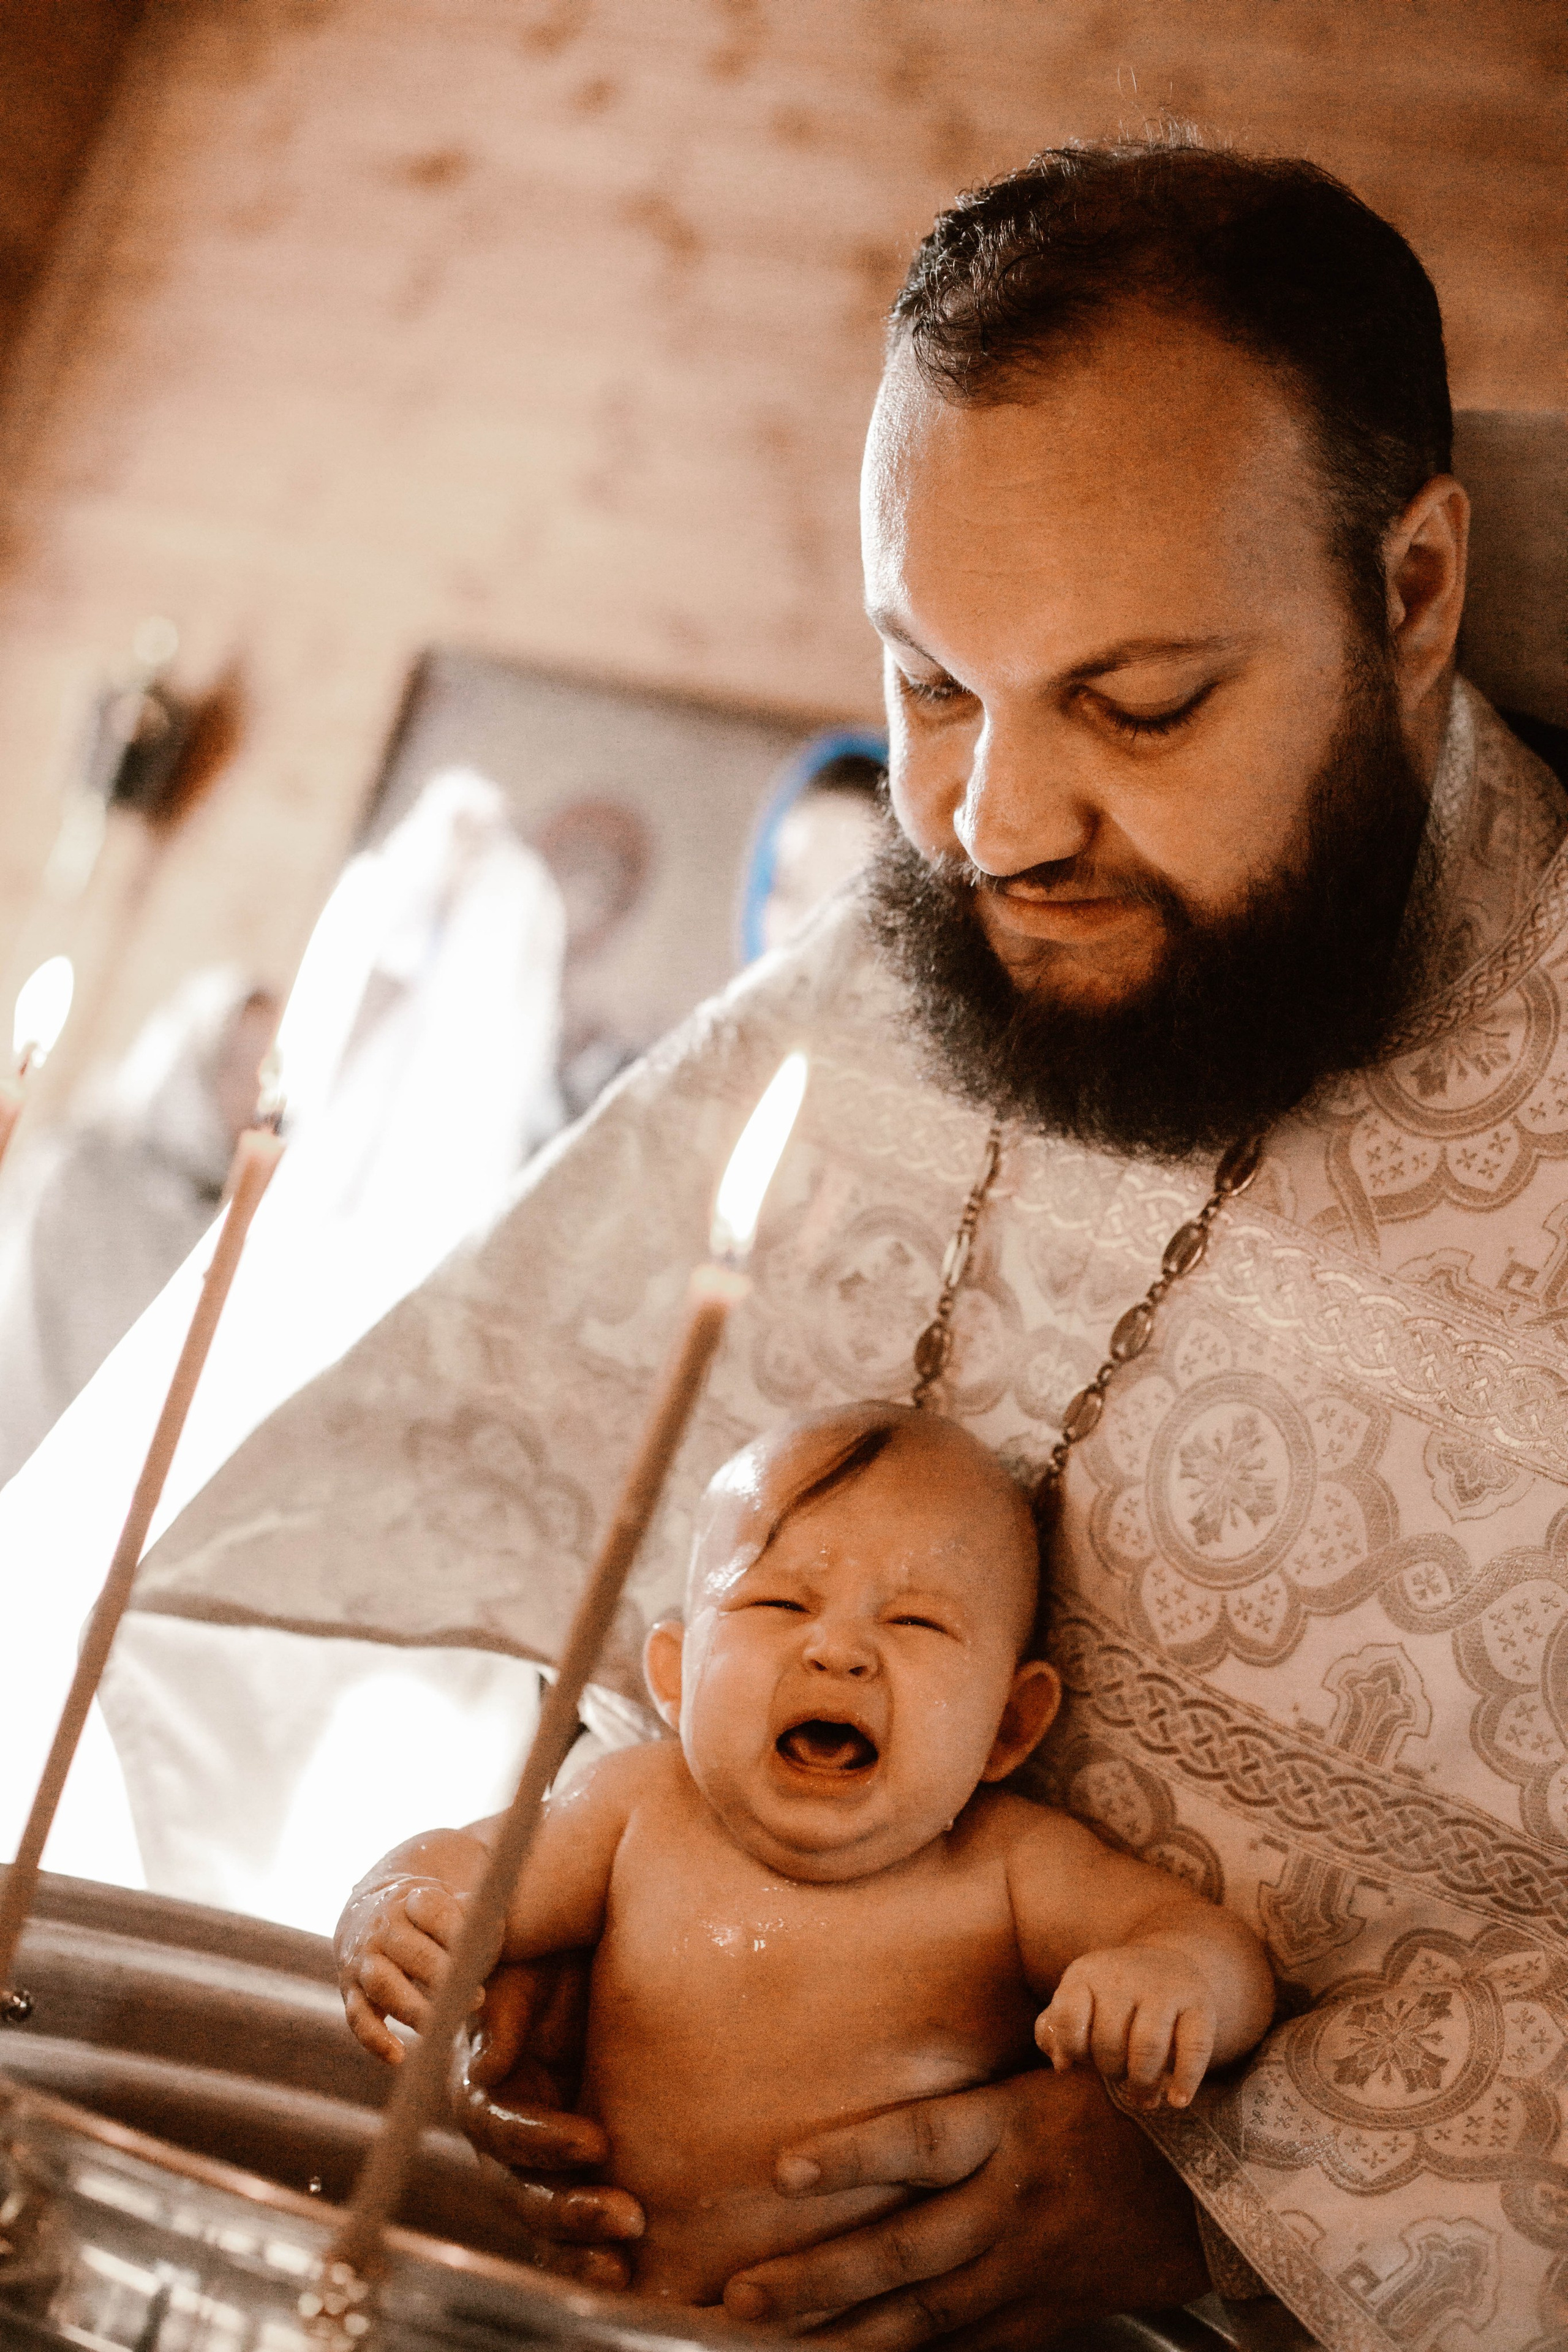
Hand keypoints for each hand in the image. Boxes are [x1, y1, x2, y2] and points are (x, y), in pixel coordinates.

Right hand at [335, 1875, 477, 2063]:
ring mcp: (362, 1959)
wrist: (369, 1914)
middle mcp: (381, 1927)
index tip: (479, 1954)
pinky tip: (398, 2056)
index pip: (433, 1911)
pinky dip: (375, 2039)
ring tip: (444, 2028)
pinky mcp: (350, 1991)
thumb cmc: (426, 1916)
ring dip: (414, 2009)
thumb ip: (471, 1914)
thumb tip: (486, 1929)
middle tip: (475, 1999)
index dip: (457, 1933)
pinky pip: (357, 2017)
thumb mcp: (447, 1901)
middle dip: (443, 1977)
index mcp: (410, 1899)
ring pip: (382, 1984)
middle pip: (411, 1952)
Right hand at [452, 1953, 644, 2289]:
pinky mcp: (565, 2174)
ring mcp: (533, 2155)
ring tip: (627, 2255)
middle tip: (628, 2215)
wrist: (603, 1951)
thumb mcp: (536, 1961)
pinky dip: (584, 2257)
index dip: (540, 2139)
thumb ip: (508, 2004)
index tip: (597, 2141)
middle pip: (515, 2183)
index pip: (495, 2122)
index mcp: (486, 2073)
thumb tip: (486, 2061)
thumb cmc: (567, 1949)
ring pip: (537, 2213)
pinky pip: (562, 2232)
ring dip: (577, 2241)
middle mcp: (503, 2122)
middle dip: (565, 2206)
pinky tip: (623, 2276)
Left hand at [723, 2066, 1205, 2348]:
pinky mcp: (1050, 2313)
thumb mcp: (1055, 2075)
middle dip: (813, 2278)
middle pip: (900, 2251)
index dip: (849, 2159)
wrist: (1224, 2177)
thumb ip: (978, 2099)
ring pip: (923, 2314)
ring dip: (844, 2331)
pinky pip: (970, 2346)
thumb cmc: (1125, 2106)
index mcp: (1011, 2131)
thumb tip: (900, 2090)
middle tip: (740, 2294)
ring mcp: (1030, 2270)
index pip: (916, 2145)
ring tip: (776, 2338)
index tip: (780, 2170)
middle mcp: (1013, 2205)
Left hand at [1036, 1946, 1216, 2108]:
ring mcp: (1165, 1988)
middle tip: (1119, 2079)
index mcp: (1087, 1972)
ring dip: (1142, 2084)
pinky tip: (1177, 2101)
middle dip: (1111, 2071)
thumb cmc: (1110, 1999)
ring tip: (1143, 2098)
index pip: (1067, 2017)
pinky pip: (1195, 2048)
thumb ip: (1056, 2030)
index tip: (1081, 2061)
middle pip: (1109, 2040)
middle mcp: (1124, 1974)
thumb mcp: (1078, 2002)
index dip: (1072, 2049)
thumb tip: (1061, 2062)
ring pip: (1148, 2047)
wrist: (1165, 1965)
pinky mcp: (1200, 2005)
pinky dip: (1185, 2080)